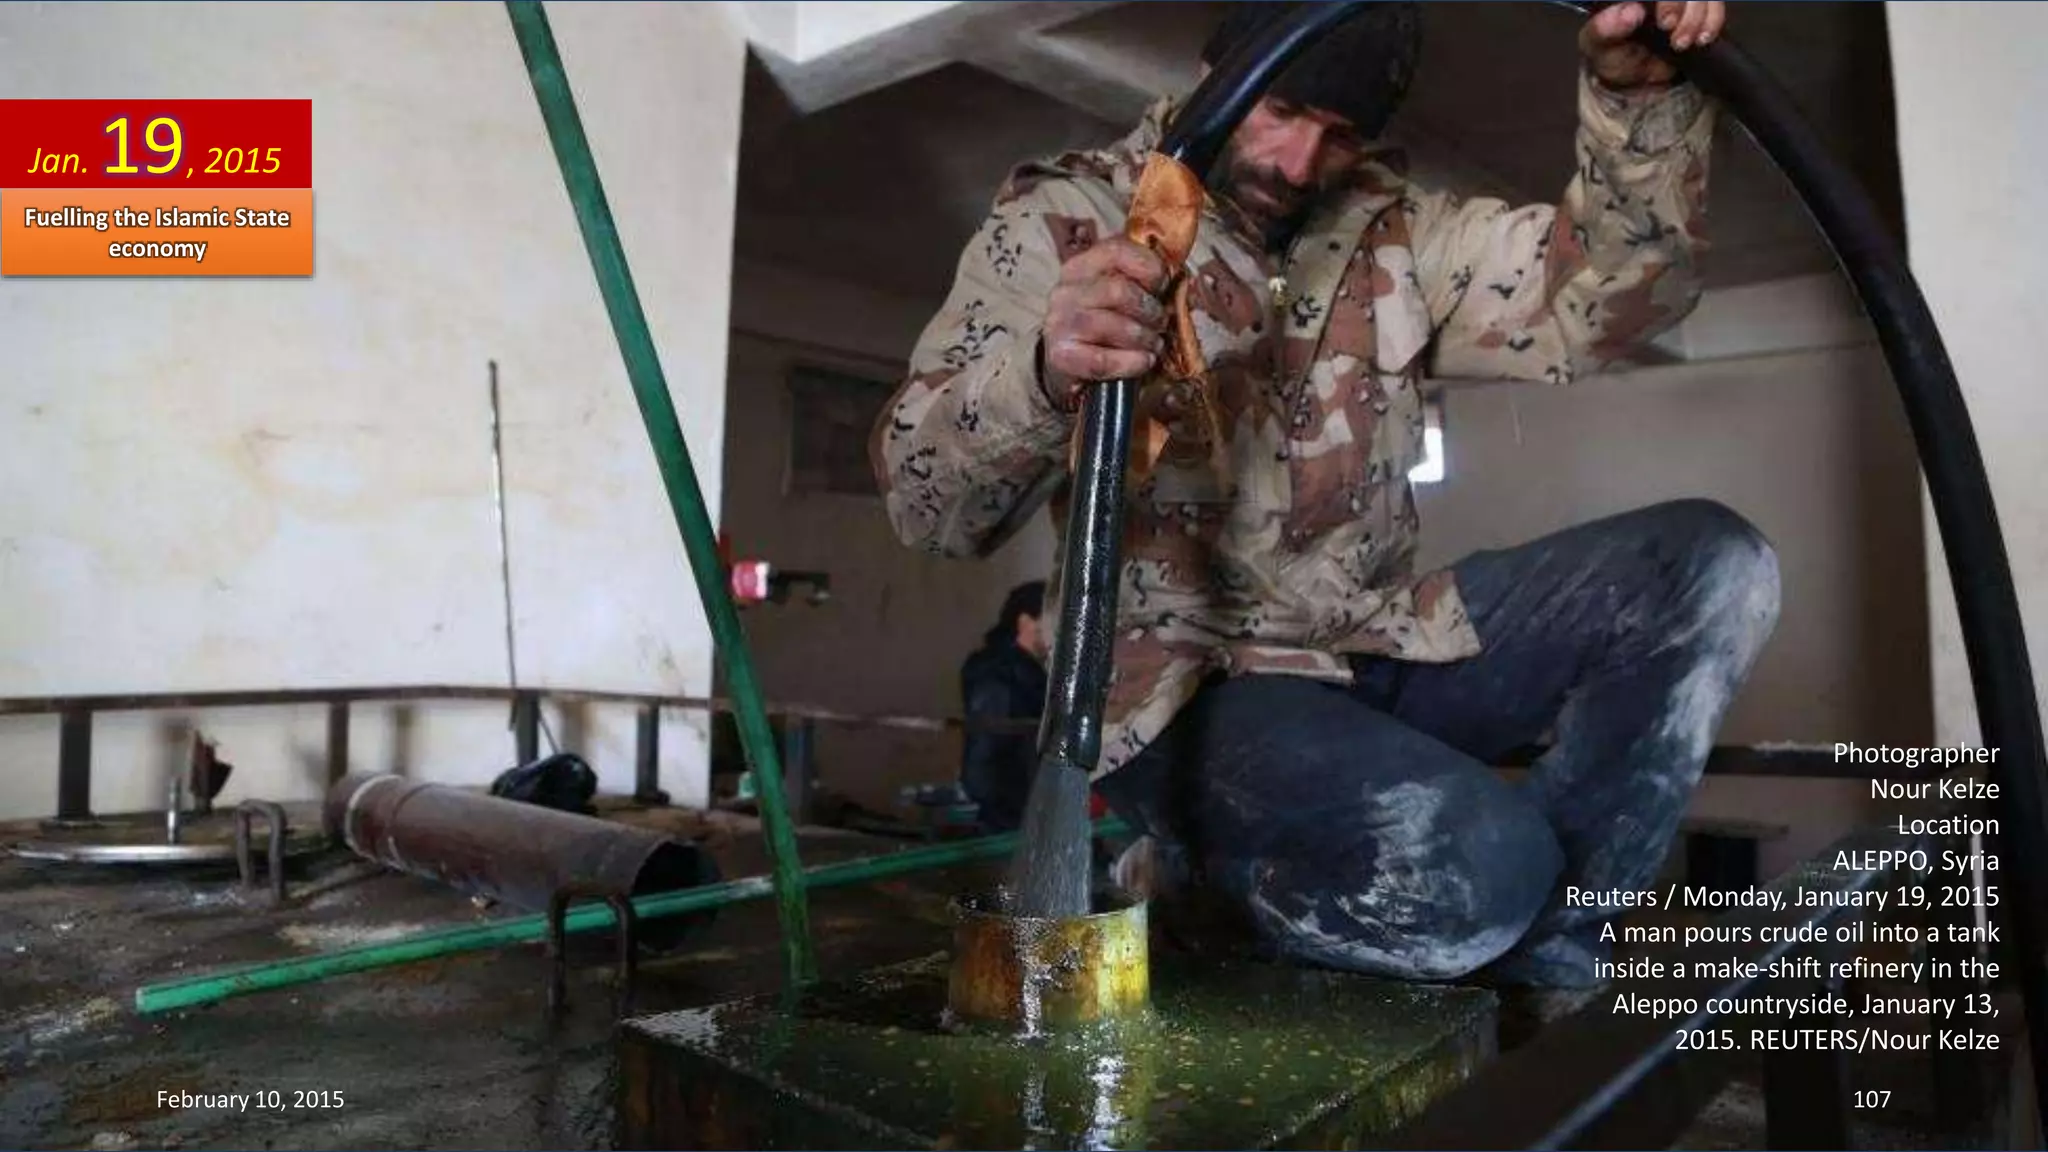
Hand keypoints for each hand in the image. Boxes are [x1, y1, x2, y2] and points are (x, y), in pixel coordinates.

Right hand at [1040, 238, 1169, 407]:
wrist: (1067, 363)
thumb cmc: (1102, 324)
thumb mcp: (1116, 294)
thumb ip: (1138, 280)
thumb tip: (1176, 277)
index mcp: (1080, 267)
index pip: (1116, 250)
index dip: (1149, 266)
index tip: (1163, 285)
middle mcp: (1065, 291)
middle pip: (1119, 290)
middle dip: (1150, 310)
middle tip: (1161, 323)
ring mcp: (1059, 324)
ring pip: (1115, 326)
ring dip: (1145, 338)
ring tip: (1154, 344)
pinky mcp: (1061, 356)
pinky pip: (1104, 360)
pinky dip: (1132, 362)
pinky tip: (1144, 361)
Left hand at [1581, 1, 1725, 88]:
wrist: (1634, 78)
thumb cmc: (1611, 55)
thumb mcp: (1597, 46)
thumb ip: (1604, 29)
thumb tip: (1630, 11)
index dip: (1669, 0)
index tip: (1665, 23)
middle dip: (1685, 10)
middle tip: (1675, 38)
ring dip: (1700, 17)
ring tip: (1684, 43)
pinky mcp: (1698, 7)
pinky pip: (1715, 5)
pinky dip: (1714, 20)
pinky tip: (1703, 38)